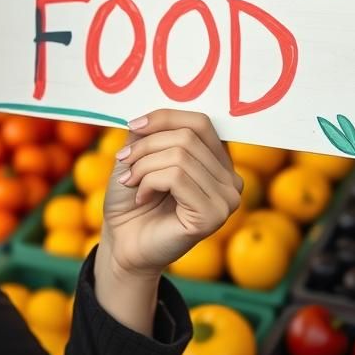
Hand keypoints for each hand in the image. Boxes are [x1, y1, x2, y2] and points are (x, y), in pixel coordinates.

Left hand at [102, 109, 241, 277]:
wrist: (123, 240)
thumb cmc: (131, 198)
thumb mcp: (139, 155)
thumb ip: (151, 132)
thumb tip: (152, 114)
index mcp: (218, 162)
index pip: (201, 123)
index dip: (164, 118)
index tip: (133, 126)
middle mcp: (231, 180)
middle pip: (187, 137)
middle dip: (146, 146)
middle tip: (124, 162)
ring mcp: (227, 200)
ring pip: (180, 156)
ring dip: (143, 165)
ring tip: (132, 182)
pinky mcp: (213, 216)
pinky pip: (177, 177)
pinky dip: (149, 182)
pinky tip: (141, 198)